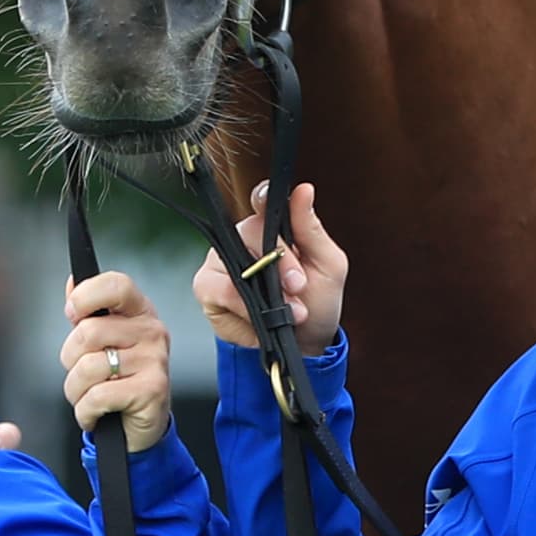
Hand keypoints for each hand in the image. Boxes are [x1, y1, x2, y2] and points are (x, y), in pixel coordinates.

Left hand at [62, 273, 175, 450]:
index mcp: (139, 311)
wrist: (139, 426)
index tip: (72, 314)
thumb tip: (73, 281)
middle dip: (70, 359)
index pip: (116, 285)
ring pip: (88, 367)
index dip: (85, 296)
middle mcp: (152, 331)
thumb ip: (88, 311)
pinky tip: (97, 413)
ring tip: (89, 396)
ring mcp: (154, 360)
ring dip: (76, 391)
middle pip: (88, 332)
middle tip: (82, 373)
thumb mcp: (104, 340)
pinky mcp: (152, 390)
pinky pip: (97, 396)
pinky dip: (86, 411)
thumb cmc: (119, 379)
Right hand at [189, 181, 348, 354]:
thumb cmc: (315, 301)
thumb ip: (312, 229)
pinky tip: (263, 323)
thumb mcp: (328, 265)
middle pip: (250, 233)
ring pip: (234, 265)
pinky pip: (220, 293)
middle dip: (279, 263)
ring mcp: (221, 262)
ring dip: (264, 294)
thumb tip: (304, 190)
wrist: (302, 345)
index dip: (262, 197)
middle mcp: (242, 239)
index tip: (268, 201)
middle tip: (299, 287)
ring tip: (291, 312)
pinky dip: (246, 311)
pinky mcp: (207, 288)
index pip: (261, 200)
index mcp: (272, 225)